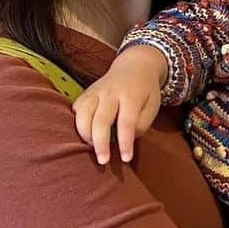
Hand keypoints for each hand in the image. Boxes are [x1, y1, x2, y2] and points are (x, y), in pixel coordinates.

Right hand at [71, 44, 167, 164]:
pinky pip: (76, 110)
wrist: (134, 66)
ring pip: (83, 115)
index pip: (127, 123)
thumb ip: (140, 124)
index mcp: (131, 96)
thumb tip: (124, 140)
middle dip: (101, 143)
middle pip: (101, 120)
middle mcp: (110, 93)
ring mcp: (95, 92)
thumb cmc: (145, 92)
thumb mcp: (152, 106)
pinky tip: (85, 134)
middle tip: (103, 161)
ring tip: (93, 147)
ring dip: (85, 135)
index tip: (125, 159)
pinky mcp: (85, 94)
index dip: (125, 143)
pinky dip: (77, 125)